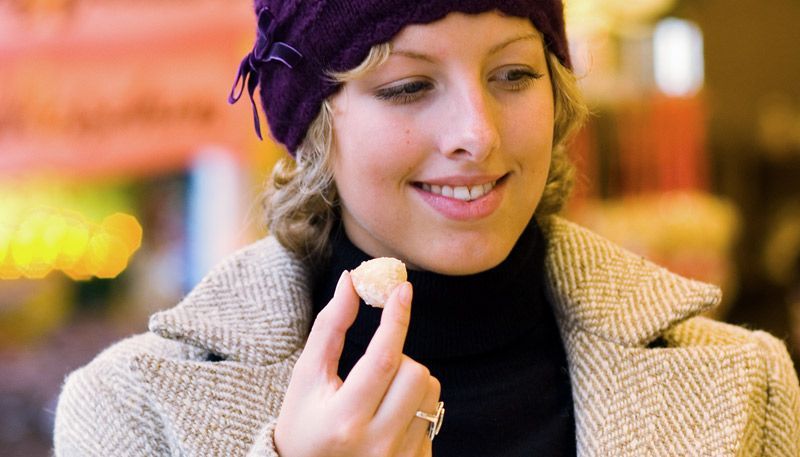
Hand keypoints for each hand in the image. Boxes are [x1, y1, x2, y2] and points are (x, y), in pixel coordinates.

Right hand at [274, 271, 439, 456]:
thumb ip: (330, 327)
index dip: (395, 320)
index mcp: (344, 419)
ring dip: (410, 379)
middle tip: (374, 368)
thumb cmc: (304, 422)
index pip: (383, 360)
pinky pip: (434, 414)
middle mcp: (376, 443)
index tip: (403, 289)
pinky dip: (415, 405)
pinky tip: (388, 419)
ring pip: (430, 390)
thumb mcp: (307, 377)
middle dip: (399, 357)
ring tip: (380, 395)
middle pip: (415, 373)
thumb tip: (352, 280)